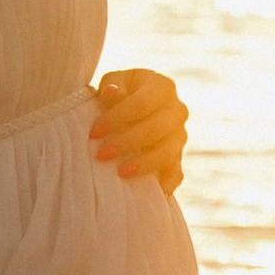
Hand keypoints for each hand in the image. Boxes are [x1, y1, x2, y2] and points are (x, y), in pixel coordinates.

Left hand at [90, 67, 187, 191]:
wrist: (137, 106)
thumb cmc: (121, 91)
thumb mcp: (115, 82)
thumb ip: (114, 86)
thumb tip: (111, 93)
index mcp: (163, 87)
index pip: (142, 104)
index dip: (117, 118)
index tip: (94, 133)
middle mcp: (177, 110)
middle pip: (155, 129)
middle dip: (127, 143)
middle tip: (102, 155)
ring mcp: (180, 135)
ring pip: (167, 152)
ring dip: (144, 164)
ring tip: (121, 173)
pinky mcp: (178, 157)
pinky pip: (177, 172)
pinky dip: (168, 183)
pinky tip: (156, 192)